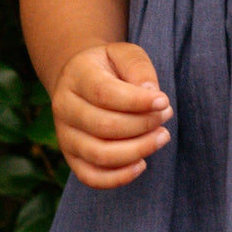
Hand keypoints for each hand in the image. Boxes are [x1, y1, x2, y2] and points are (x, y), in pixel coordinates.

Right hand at [52, 42, 171, 187]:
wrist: (80, 80)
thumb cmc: (110, 67)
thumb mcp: (126, 54)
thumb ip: (140, 70)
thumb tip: (153, 97)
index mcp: (77, 77)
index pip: (105, 93)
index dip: (137, 101)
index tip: (164, 101)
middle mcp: (64, 108)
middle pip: (104, 126)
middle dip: (143, 125)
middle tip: (166, 116)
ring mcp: (65, 136)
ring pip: (99, 154)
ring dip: (138, 150)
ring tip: (162, 136)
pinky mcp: (71, 157)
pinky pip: (91, 177)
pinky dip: (118, 177)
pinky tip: (142, 164)